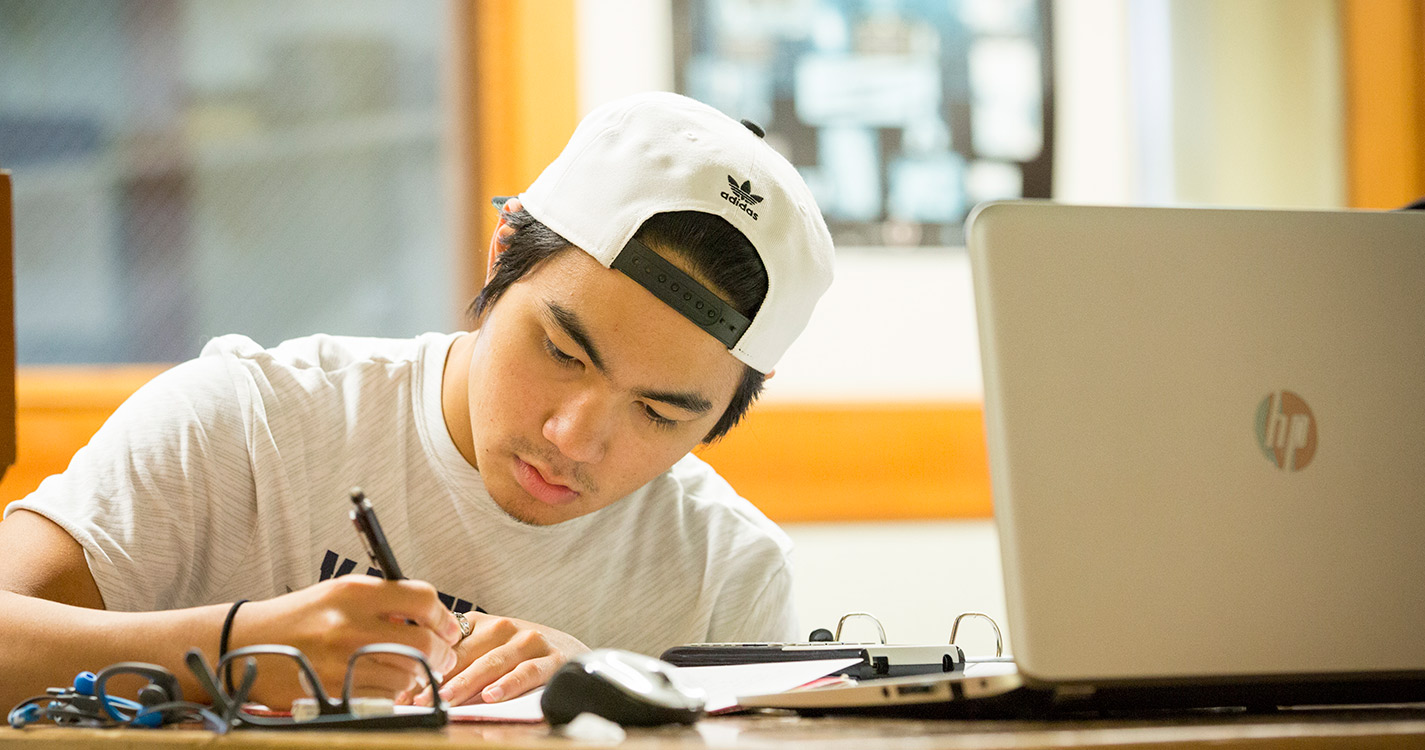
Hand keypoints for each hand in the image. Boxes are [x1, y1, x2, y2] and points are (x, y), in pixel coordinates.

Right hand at [231, 576, 461, 707]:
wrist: (243, 644)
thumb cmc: (297, 618)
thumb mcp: (338, 595)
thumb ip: (382, 602)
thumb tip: (430, 619)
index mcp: (355, 591)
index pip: (422, 598)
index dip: (445, 617)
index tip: (448, 629)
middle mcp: (350, 623)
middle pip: (423, 641)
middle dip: (441, 653)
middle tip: (442, 657)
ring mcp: (341, 659)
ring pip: (407, 673)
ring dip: (416, 676)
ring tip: (407, 670)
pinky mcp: (333, 689)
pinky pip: (384, 696)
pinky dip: (392, 693)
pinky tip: (383, 684)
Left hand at [413, 612, 587, 705]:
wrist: (567, 650)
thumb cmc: (516, 655)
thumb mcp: (485, 648)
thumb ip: (455, 661)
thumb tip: (410, 687)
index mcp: (481, 624)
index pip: (447, 646)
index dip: (425, 668)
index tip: (406, 691)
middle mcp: (504, 628)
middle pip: (466, 654)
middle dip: (441, 679)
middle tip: (420, 699)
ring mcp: (528, 642)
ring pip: (493, 662)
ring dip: (468, 682)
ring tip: (448, 697)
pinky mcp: (551, 659)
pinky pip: (527, 673)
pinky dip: (509, 685)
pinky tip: (492, 696)